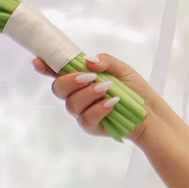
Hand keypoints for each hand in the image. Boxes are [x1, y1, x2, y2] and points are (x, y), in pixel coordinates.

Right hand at [38, 53, 154, 139]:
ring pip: (72, 104)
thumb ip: (105, 61)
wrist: (150, 113)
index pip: (57, 71)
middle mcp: (77, 95)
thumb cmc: (135, 90)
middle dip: (70, 81)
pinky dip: (98, 110)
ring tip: (106, 90)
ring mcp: (83, 111)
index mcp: (81, 78)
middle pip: (58, 88)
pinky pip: (85, 119)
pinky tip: (111, 104)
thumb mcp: (122, 69)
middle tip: (89, 77)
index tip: (38, 62)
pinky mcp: (91, 126)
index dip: (45, 66)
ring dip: (88, 94)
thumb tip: (88, 61)